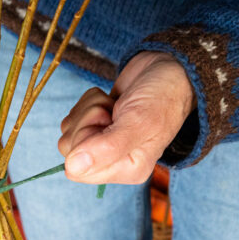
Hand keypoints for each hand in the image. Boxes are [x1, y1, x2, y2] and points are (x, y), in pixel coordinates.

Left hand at [58, 51, 194, 184]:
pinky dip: (87, 102)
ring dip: (88, 110)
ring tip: (116, 106)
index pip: (79, 170)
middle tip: (115, 112)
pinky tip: (110, 101)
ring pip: (69, 131)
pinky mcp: (95, 124)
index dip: (85, 142)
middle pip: (69, 149)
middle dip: (87, 122)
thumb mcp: (138, 123)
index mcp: (127, 169)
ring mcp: (102, 143)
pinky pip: (72, 118)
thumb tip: (72, 167)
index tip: (109, 124)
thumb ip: (106, 149)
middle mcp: (113, 161)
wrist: (170, 69)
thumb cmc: (161, 97)